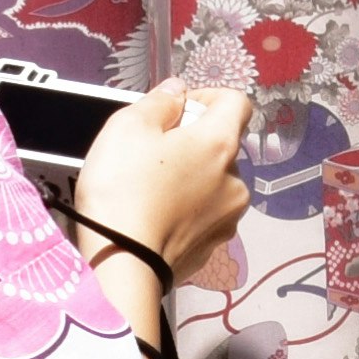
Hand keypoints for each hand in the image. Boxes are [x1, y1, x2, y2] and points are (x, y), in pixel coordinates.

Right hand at [70, 79, 250, 294]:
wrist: (121, 266)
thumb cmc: (122, 192)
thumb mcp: (128, 126)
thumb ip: (159, 101)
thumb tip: (177, 92)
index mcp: (220, 144)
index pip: (237, 102)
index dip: (207, 96)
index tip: (179, 108)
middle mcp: (235, 182)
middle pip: (222, 145)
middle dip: (192, 140)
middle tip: (152, 150)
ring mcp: (228, 218)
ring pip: (213, 182)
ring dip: (189, 176)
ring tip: (150, 186)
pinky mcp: (212, 247)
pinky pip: (203, 215)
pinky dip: (185, 208)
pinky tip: (154, 214)